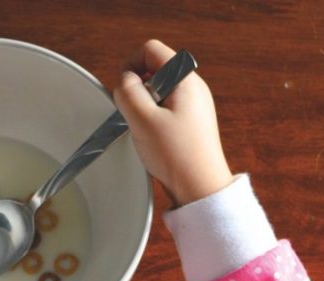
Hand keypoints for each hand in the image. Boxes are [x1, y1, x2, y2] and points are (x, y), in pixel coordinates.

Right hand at [112, 40, 233, 206]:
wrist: (200, 188)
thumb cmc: (177, 156)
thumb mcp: (142, 120)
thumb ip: (128, 93)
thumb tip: (124, 81)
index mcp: (185, 79)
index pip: (151, 50)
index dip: (131, 65)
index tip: (123, 90)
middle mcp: (193, 87)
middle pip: (154, 70)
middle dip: (137, 89)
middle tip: (135, 115)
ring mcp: (193, 105)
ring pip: (158, 91)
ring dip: (144, 107)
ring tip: (146, 130)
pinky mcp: (190, 122)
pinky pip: (165, 109)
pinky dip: (153, 119)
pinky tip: (154, 139)